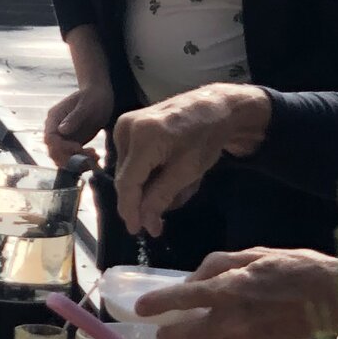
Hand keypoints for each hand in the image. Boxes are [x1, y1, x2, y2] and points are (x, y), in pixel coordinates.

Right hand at [43, 79, 114, 166]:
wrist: (100, 95)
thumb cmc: (93, 96)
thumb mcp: (86, 104)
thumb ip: (74, 117)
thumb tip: (61, 130)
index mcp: (54, 118)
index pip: (50, 139)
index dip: (62, 147)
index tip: (79, 147)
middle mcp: (55, 130)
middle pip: (54, 152)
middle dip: (70, 159)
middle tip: (90, 157)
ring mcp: (63, 138)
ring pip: (62, 158)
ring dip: (77, 163)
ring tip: (95, 157)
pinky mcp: (72, 144)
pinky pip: (72, 158)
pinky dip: (82, 162)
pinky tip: (95, 157)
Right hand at [113, 85, 270, 236]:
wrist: (213, 107)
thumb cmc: (205, 137)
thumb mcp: (187, 171)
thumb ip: (162, 197)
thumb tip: (145, 224)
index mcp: (143, 137)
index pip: (127, 183)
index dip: (130, 210)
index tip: (136, 230)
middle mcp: (126, 128)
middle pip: (126, 178)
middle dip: (143, 200)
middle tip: (162, 218)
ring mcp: (124, 124)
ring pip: (128, 172)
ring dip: (149, 187)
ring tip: (176, 187)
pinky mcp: (127, 125)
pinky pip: (131, 161)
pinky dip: (148, 173)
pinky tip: (168, 172)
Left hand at [138, 247, 337, 338]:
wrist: (335, 299)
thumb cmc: (297, 268)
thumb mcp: (256, 254)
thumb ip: (220, 266)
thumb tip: (195, 280)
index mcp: (230, 289)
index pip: (183, 298)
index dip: (159, 303)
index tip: (140, 309)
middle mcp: (233, 319)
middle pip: (189, 335)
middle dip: (170, 335)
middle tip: (160, 332)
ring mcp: (246, 338)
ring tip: (185, 333)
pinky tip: (222, 332)